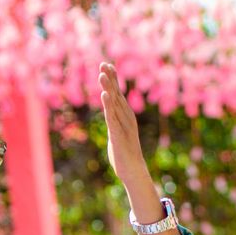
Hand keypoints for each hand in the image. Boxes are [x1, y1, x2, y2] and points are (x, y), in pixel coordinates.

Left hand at [99, 62, 148, 189]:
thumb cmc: (124, 154)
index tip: (107, 65)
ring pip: (114, 103)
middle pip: (116, 94)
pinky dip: (108, 105)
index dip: (113, 79)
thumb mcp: (117, 133)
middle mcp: (126, 117)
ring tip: (102, 74)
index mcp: (125, 116)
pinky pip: (112, 117)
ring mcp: (123, 125)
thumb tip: (110, 116)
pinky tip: (105, 94)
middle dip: (110, 79)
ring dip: (108, 88)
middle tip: (103, 63)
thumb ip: (114, 123)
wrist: (133, 171)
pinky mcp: (118, 134)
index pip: (118, 94)